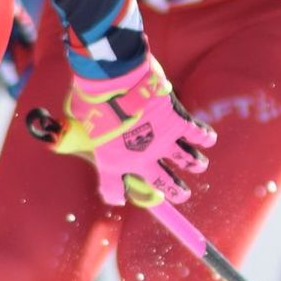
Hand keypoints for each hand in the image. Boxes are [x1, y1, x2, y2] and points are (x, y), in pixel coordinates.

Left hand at [51, 62, 215, 205]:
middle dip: (174, 191)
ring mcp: (163, 142)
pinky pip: (198, 134)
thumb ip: (79, 129)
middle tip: (181, 194)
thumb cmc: (92, 102)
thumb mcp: (79, 122)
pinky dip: (205, 137)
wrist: (115, 83)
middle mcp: (141, 159)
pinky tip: (208, 139)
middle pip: (162, 184)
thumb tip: (72, 120)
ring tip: (199, 166)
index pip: (114, 191)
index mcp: (112, 163)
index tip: (120, 197)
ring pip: (186, 160)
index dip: (117, 196)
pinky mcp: (178, 123)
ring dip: (194, 164)